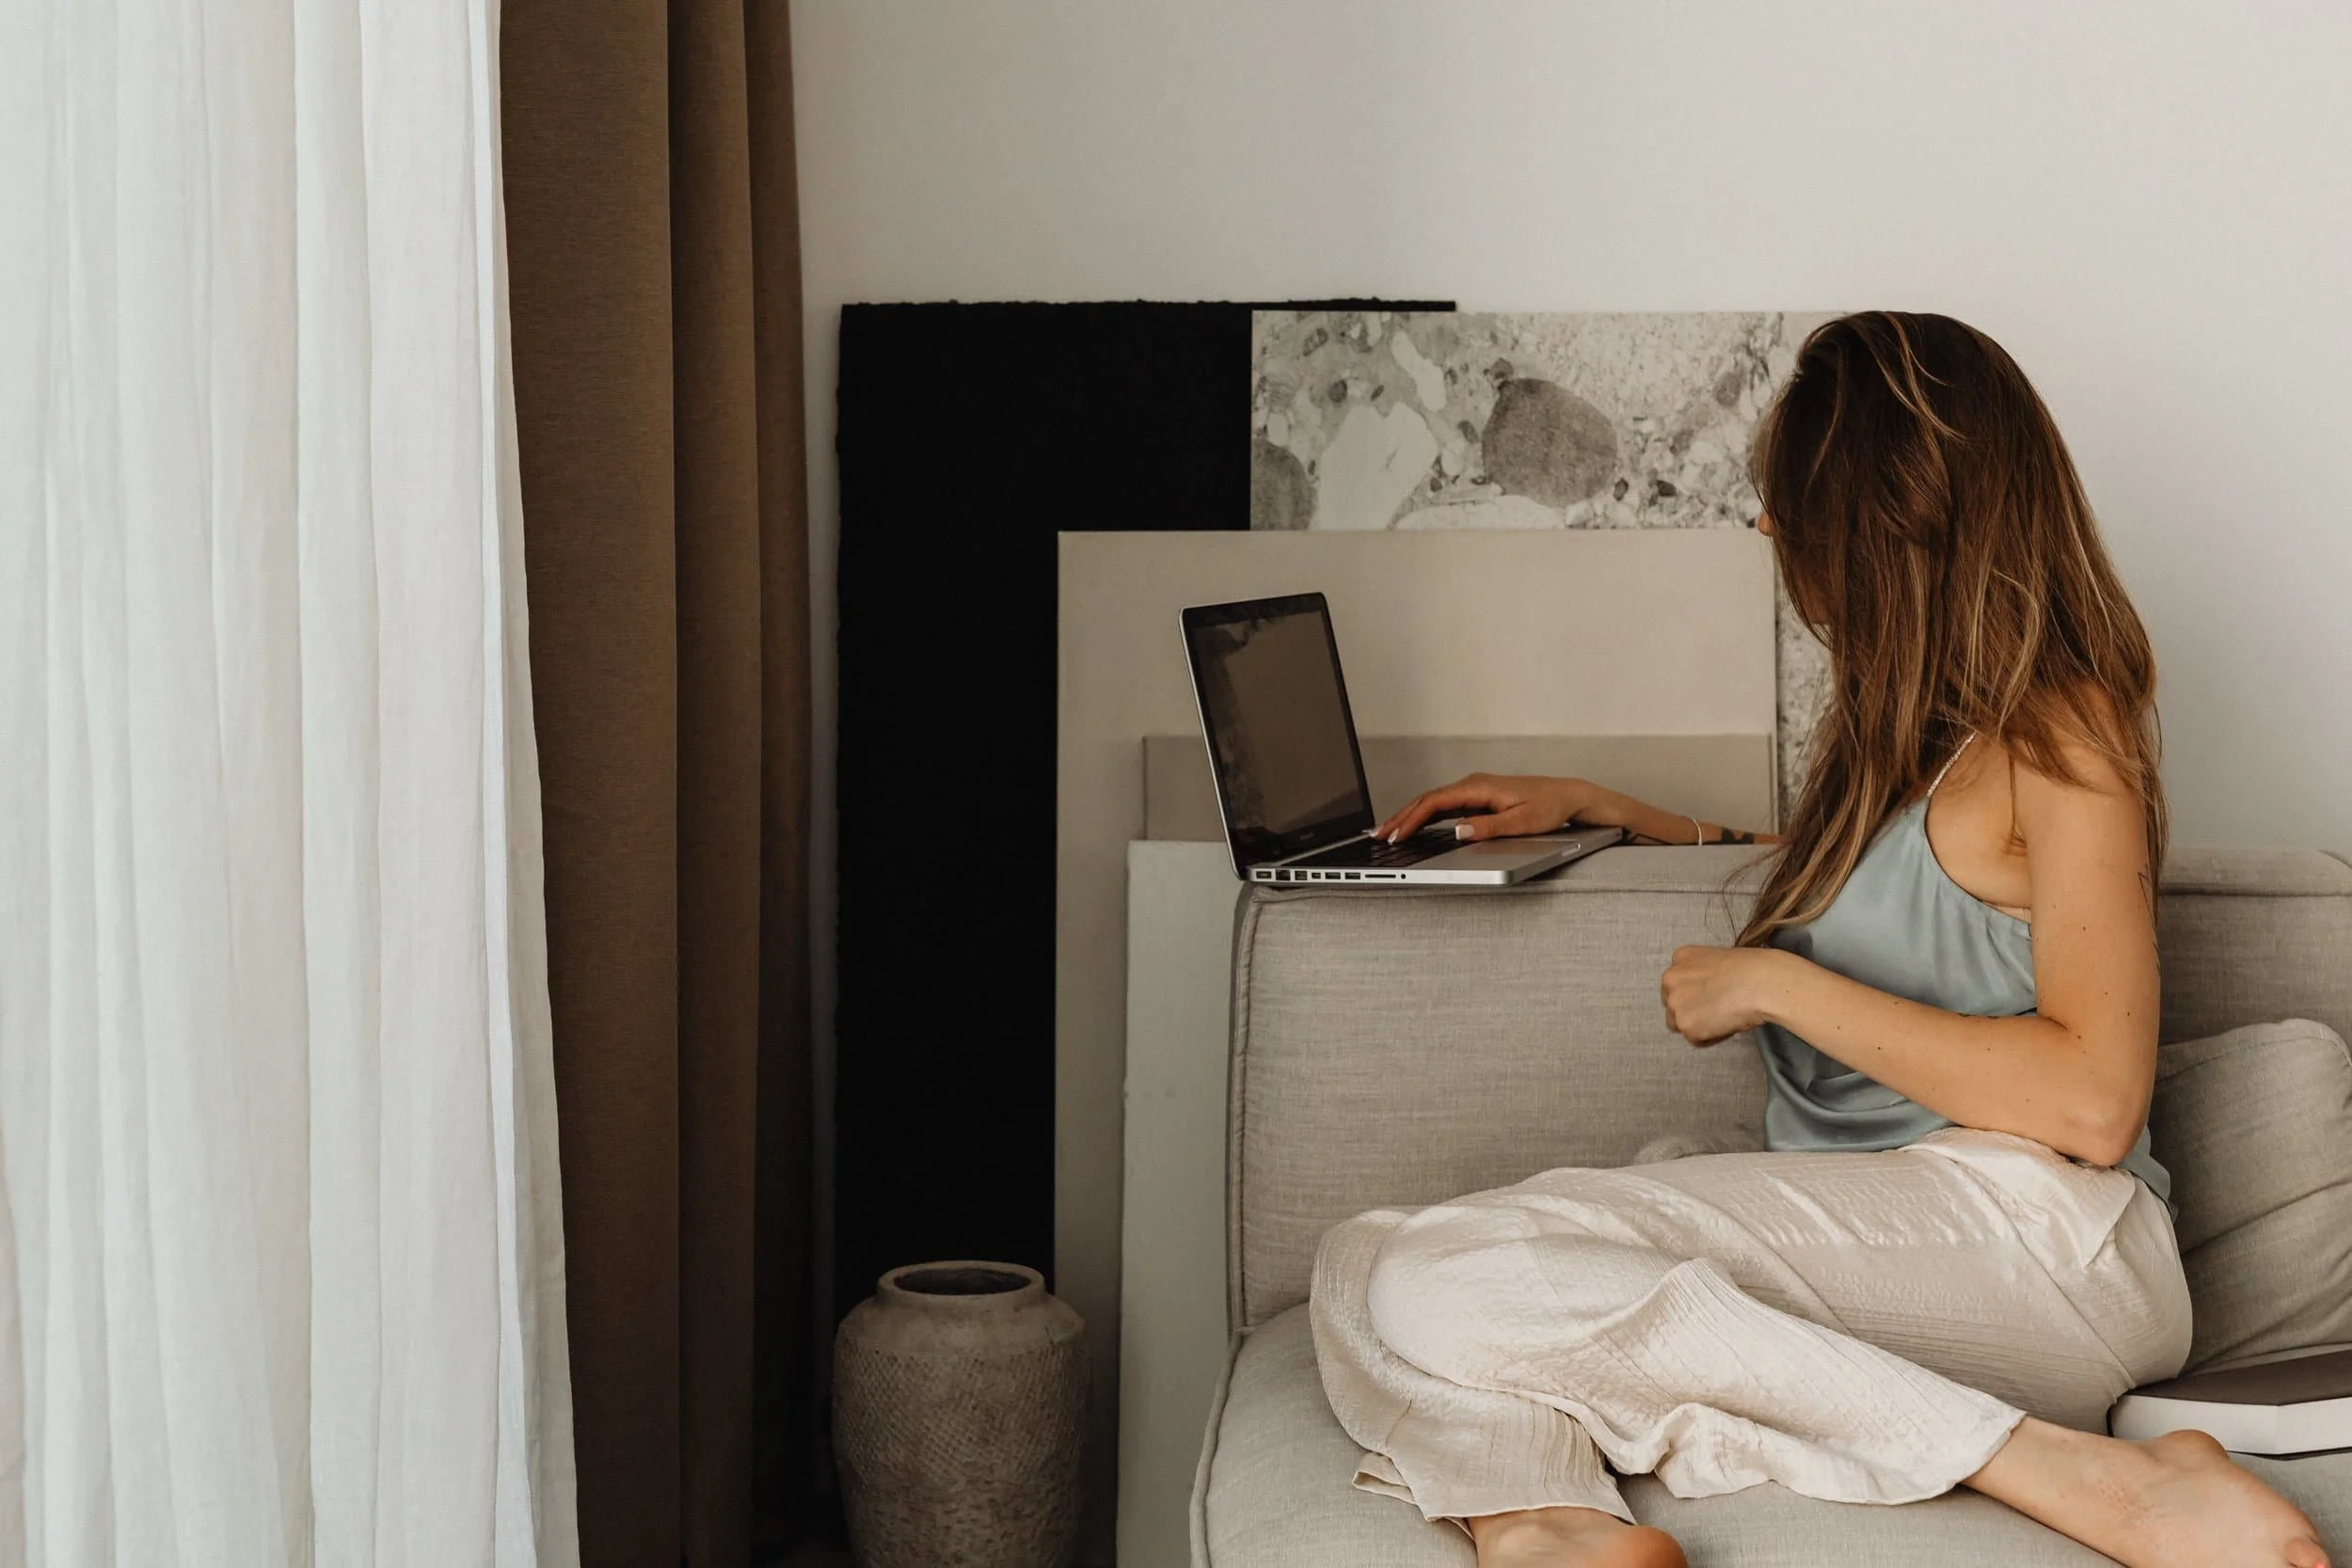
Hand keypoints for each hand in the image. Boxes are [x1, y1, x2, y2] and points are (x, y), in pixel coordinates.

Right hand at [1377, 774, 1618, 844]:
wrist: (1569, 796)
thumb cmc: (1549, 807)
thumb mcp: (1521, 822)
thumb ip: (1488, 827)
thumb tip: (1457, 830)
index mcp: (1479, 787)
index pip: (1434, 802)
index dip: (1411, 819)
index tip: (1397, 834)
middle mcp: (1473, 784)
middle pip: (1427, 800)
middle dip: (1401, 817)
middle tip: (1379, 835)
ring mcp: (1474, 791)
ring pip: (1432, 803)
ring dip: (1409, 816)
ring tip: (1389, 832)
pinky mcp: (1478, 799)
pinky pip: (1443, 806)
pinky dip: (1424, 816)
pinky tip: (1414, 826)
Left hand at [1660, 945, 1785, 1045]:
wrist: (1761, 982)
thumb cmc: (1753, 970)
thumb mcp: (1719, 961)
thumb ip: (1704, 976)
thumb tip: (1707, 995)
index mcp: (1681, 957)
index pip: (1677, 983)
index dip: (1696, 994)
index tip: (1713, 997)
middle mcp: (1670, 978)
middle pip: (1673, 1004)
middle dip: (1691, 1011)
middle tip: (1718, 1012)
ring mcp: (1675, 1002)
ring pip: (1679, 1024)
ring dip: (1698, 1026)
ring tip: (1724, 1019)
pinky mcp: (1685, 1024)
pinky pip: (1695, 1039)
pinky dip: (1711, 1038)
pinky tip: (1727, 1025)